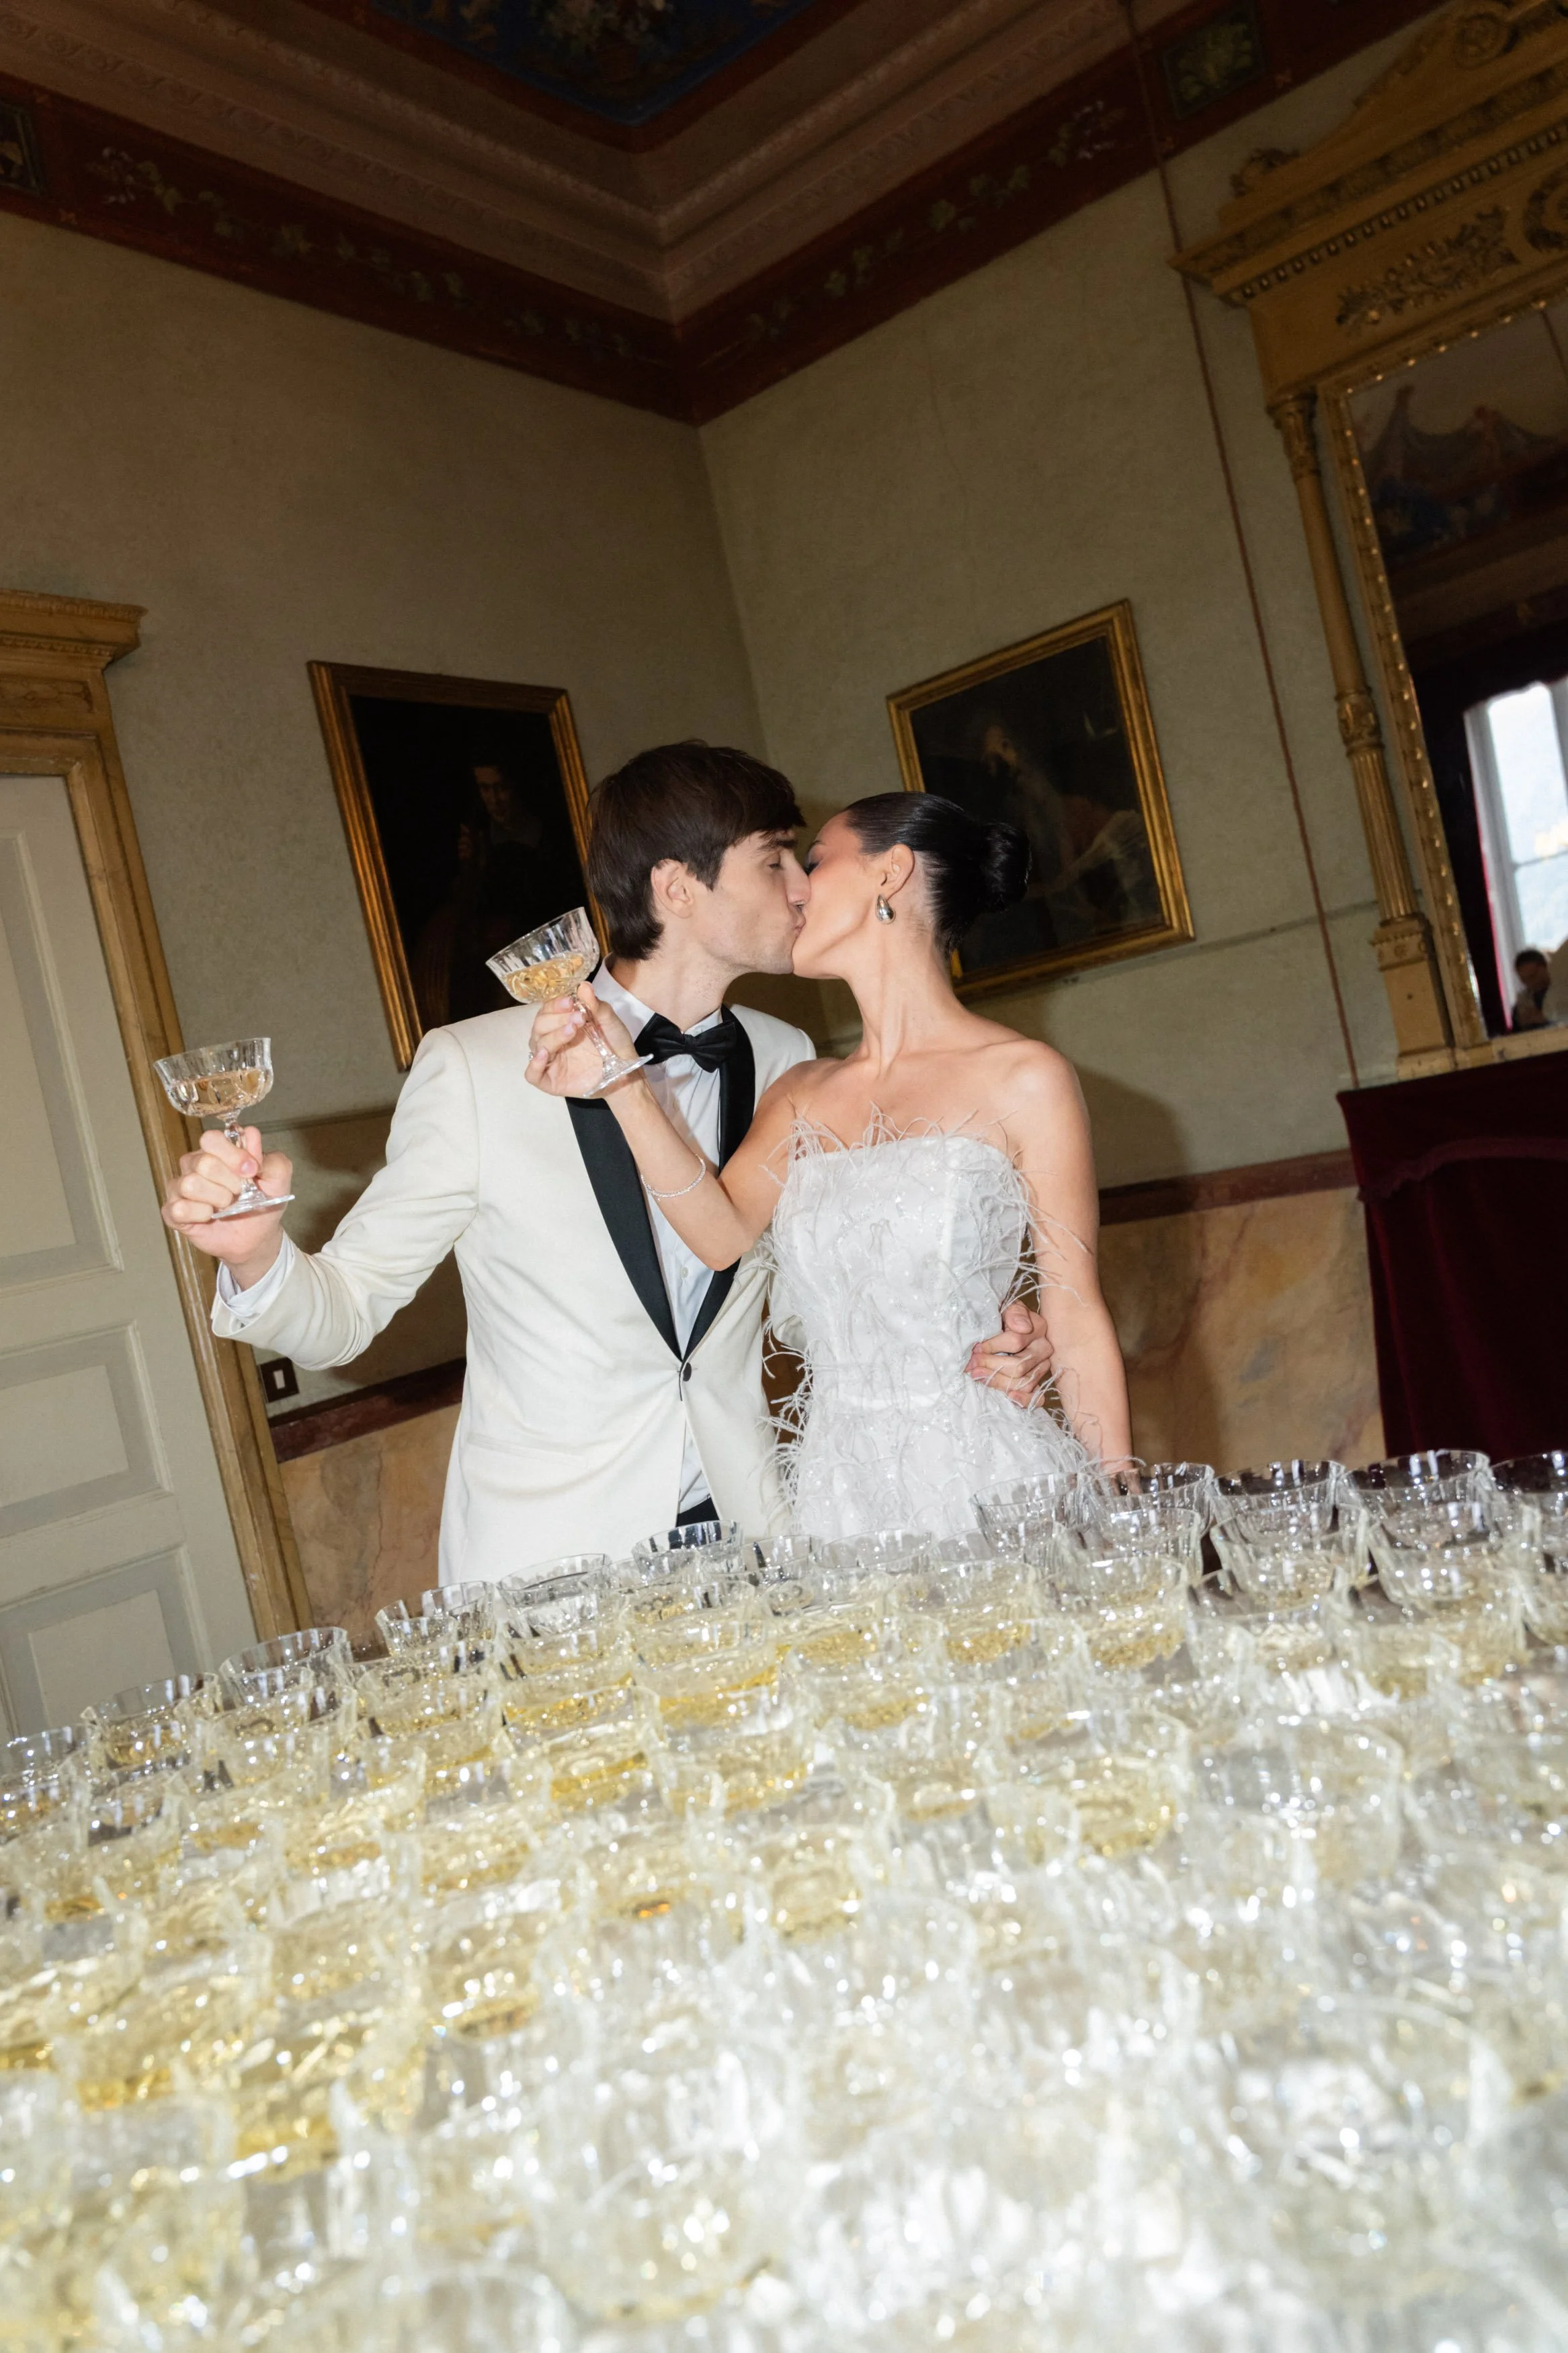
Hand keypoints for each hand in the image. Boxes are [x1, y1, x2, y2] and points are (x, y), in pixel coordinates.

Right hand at [161, 1125, 290, 1283]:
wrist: (257, 1237)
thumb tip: (250, 1135)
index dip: (232, 1155)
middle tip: (240, 1193)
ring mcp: (181, 1187)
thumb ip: (269, 1157)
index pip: (211, 1139)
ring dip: (217, 1199)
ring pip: (190, 1184)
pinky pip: (179, 1208)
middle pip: (203, 1163)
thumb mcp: (278, 1179)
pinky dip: (200, 1215)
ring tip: (226, 1206)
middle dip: (230, 1182)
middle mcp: (195, 1164)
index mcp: (217, 1150)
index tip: (251, 1171)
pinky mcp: (173, 1211)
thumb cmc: (263, 1203)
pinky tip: (209, 1216)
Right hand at [526, 983, 640, 1098]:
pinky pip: (532, 1074)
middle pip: (539, 1026)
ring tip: (572, 1031)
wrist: (626, 1070)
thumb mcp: (609, 1021)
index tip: (570, 1002)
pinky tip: (544, 1055)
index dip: (555, 1005)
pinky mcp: (550, 1080)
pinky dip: (534, 1065)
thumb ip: (595, 1005)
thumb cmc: (615, 1043)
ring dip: (553, 1036)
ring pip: (537, 1045)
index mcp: (561, 1023)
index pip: (547, 1010)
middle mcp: (552, 1040)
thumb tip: (584, 985)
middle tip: (578, 1019)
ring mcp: (550, 1060)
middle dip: (556, 1019)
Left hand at [968, 1301, 1053, 1406]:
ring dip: (999, 1382)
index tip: (975, 1348)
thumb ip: (1015, 1313)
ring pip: (1024, 1382)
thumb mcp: (1007, 1308)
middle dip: (991, 1366)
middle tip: (972, 1365)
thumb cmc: (1004, 1318)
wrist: (1005, 1327)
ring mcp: (1042, 1368)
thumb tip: (1022, 1328)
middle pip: (1019, 1366)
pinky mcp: (1038, 1383)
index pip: (1015, 1341)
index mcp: (1038, 1327)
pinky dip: (1024, 1400)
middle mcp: (1044, 1349)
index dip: (992, 1346)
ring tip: (978, 1377)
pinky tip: (1010, 1397)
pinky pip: (1037, 1397)